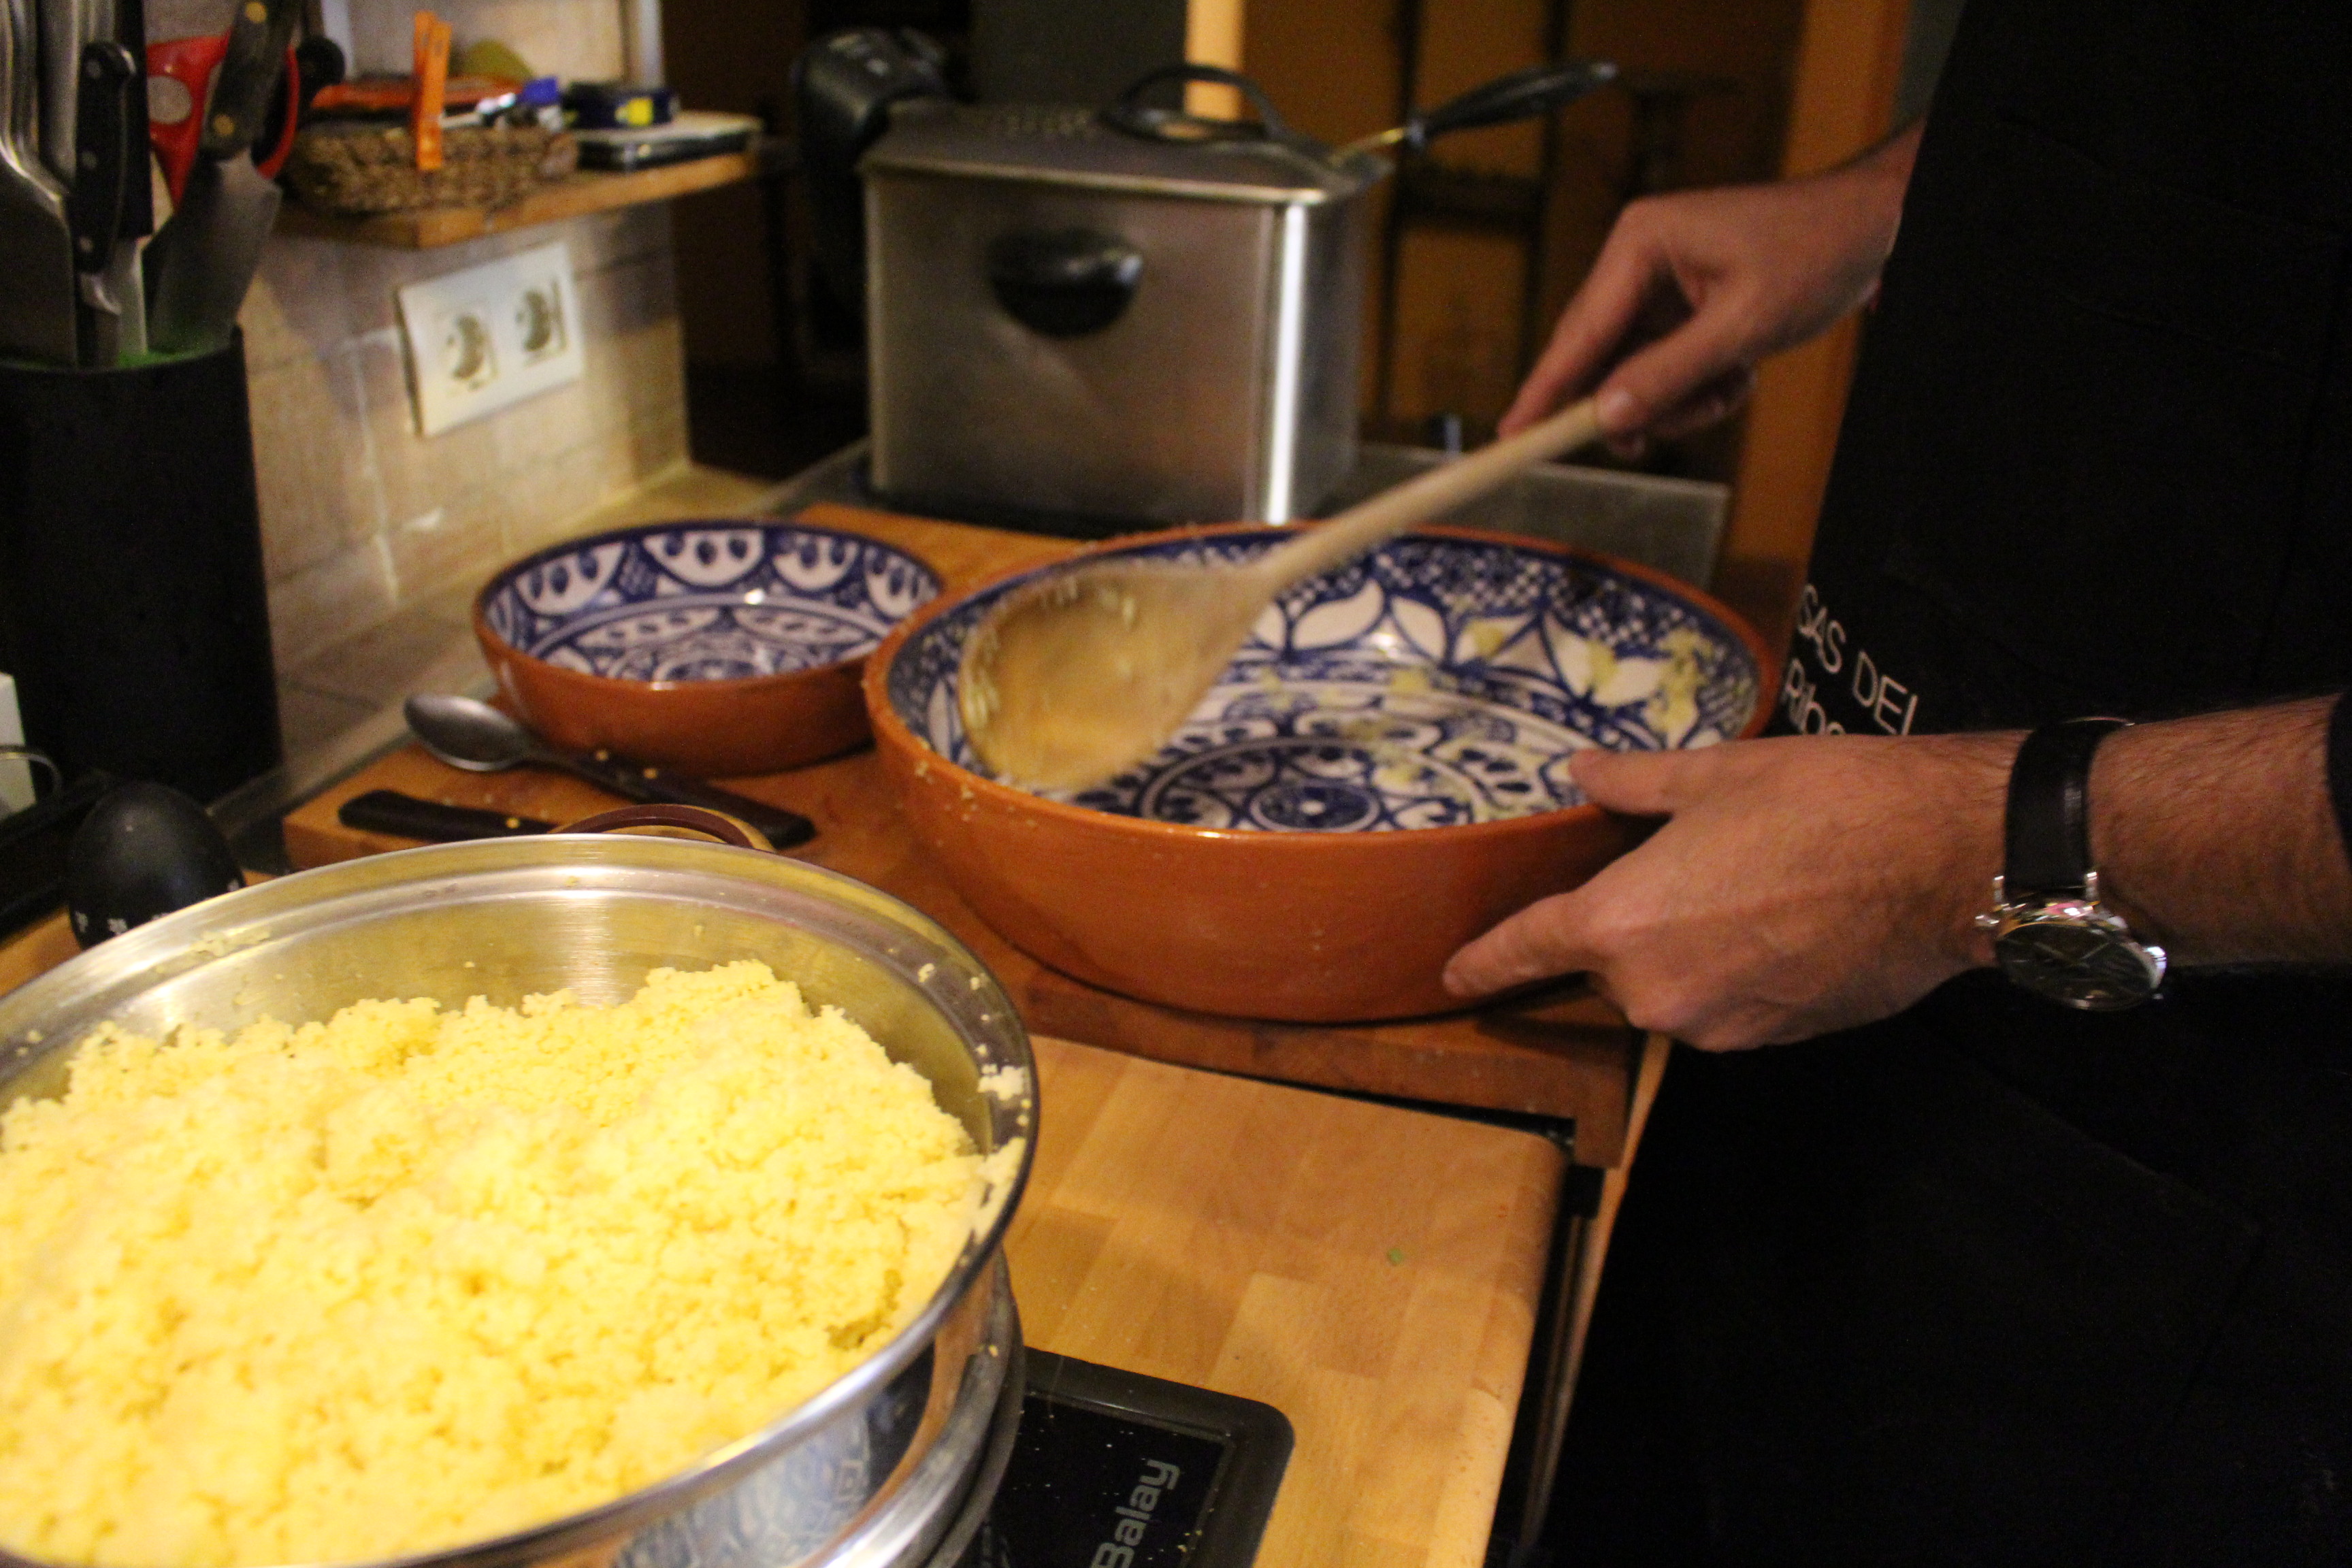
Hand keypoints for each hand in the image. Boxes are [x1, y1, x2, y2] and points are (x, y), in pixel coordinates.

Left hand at [1442, 730, 2014, 1049]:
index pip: (1525, 949)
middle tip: (1688, 868)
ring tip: (1750, 885)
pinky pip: (1728, 1004)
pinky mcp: (1777, 1040)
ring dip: (1690, 948)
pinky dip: (1738, 970)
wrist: (1945, 860)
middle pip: (1610, 966)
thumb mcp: (1715, 774)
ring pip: (1672, 987)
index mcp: (1619, 925)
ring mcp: (1719, 1027)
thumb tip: (1583, 774)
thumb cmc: (1822, 802)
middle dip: (1631, 924)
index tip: (1454, 976)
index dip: (1485, 961)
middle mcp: (1655, 992)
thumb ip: (1635, 785)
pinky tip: (1785, 920)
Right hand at [1501, 123, 1920, 447]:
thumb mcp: (1742, 325)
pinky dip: (1701, 387)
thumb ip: (1669, 373)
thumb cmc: (1815, 253)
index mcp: (1639, 243)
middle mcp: (1638, 261)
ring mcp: (1659, 287)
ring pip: (1636, 375)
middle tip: (1641, 444)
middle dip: (1636, 402)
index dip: (1544, 390)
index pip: (1579, 332)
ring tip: (1729, 387)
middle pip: (1600, 358)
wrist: (1875, 228)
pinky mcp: (1682, 310)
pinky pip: (1666, 371)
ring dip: (1680, 398)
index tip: (1511, 435)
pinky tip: (1739, 371)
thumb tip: (1609, 418)